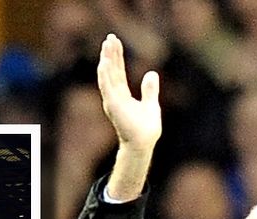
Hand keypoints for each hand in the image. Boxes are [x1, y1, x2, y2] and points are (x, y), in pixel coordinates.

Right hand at [97, 34, 160, 151]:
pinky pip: (107, 87)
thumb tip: (152, 73)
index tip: (115, 42)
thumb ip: (150, 90)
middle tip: (109, 37)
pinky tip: (104, 62)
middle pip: (111, 71)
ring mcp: (113, 101)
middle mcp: (115, 97)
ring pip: (107, 76)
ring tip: (106, 45)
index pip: (118, 72)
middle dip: (110, 54)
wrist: (144, 143)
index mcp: (122, 96)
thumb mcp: (151, 104)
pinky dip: (105, 75)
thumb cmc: (146, 128)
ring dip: (106, 60)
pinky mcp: (114, 106)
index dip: (116, 57)